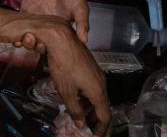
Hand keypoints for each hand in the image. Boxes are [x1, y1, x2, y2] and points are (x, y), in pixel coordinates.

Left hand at [0, 13, 109, 134]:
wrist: (62, 38)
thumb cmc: (63, 65)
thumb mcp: (66, 91)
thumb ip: (74, 109)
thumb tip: (80, 123)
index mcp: (98, 91)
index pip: (105, 116)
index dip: (100, 129)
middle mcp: (102, 83)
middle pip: (103, 107)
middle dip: (95, 120)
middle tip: (86, 129)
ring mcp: (97, 74)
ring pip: (98, 96)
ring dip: (90, 108)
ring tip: (79, 116)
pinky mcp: (91, 67)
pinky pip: (93, 87)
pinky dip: (88, 97)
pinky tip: (76, 98)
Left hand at [21, 0, 90, 42]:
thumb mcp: (81, 10)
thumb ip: (82, 24)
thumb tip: (85, 39)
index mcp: (57, 31)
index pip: (48, 44)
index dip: (44, 48)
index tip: (42, 48)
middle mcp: (44, 27)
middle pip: (34, 41)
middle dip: (30, 45)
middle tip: (29, 43)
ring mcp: (35, 17)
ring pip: (24, 31)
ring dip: (20, 36)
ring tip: (19, 39)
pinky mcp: (28, 7)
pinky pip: (19, 17)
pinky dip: (15, 22)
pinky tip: (13, 25)